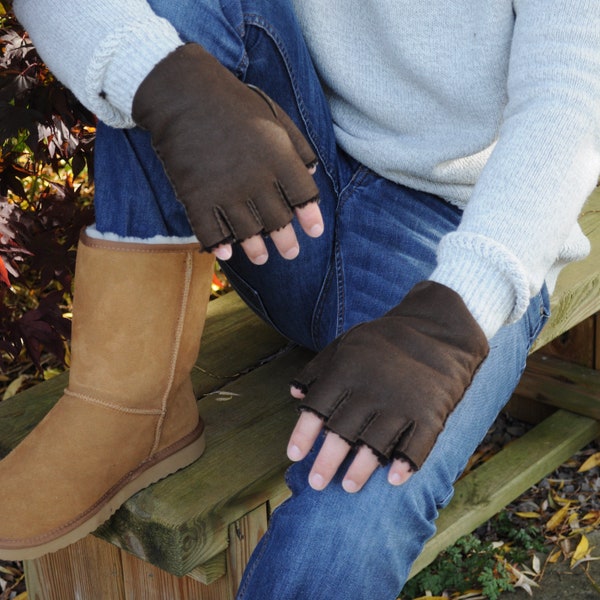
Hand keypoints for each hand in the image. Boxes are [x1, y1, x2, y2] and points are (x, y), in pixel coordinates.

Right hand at [132, 44, 322, 261]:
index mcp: (279, 157)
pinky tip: (226, 253)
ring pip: (247, 233)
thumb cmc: (233, 103)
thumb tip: (313, 173)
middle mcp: (256, 180)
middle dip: (286, 241)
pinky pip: (211, 232)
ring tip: (261, 257)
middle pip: (278, 222)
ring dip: (255, 249)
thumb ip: (297, 146)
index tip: (314, 232)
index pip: (303, 196)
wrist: (182, 93)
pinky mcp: (197, 197)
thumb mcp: (275, 117)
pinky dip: (219, 245)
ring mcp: (226, 191)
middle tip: (290, 252)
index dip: (310, 216)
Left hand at [287, 281, 488, 491]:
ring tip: (348, 487)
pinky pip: (417, 445)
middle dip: (326, 461)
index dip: (303, 433)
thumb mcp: (346, 343)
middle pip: (342, 431)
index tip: (294, 456)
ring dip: (360, 469)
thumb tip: (294, 395)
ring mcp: (402, 402)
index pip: (318, 406)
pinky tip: (393, 480)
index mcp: (348, 369)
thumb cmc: (385, 339)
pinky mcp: (431, 413)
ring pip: (375, 445)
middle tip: (316, 483)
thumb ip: (317, 368)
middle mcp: (372, 388)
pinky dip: (405, 464)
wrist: (439, 328)